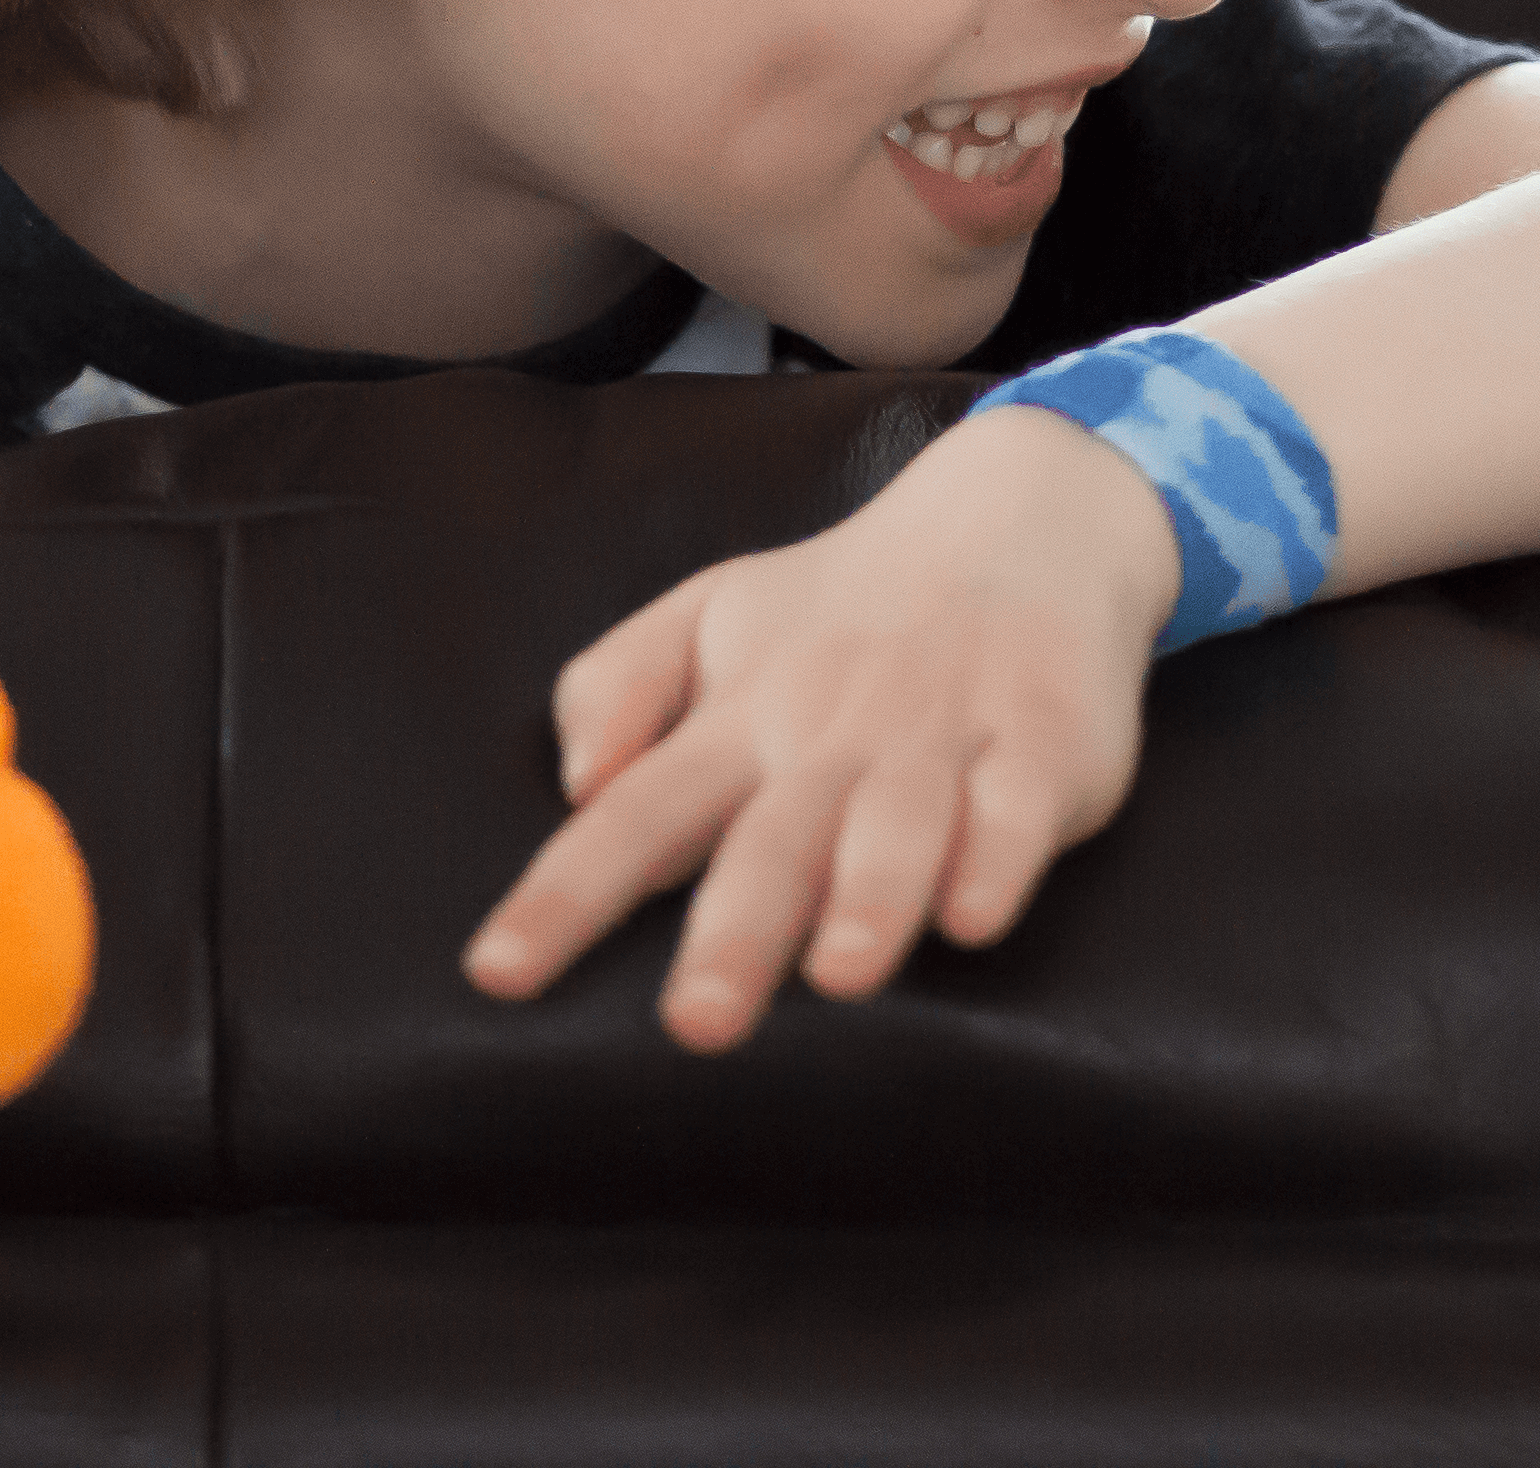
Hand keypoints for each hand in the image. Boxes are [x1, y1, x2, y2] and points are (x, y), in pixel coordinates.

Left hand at [460, 409, 1180, 1050]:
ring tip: (839, 973)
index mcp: (739, 719)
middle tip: (698, 1023)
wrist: (1018, 516)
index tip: (497, 972)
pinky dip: (998, 859)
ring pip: (898, 826)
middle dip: (734, 933)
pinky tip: (973, 914)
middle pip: (772, 843)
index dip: (564, 894)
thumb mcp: (709, 617)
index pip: (634, 813)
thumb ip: (615, 686)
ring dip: (868, 897)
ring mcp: (941, 737)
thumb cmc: (841, 607)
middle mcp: (830, 735)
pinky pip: (1018, 807)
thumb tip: (576, 780)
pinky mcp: (1042, 741)